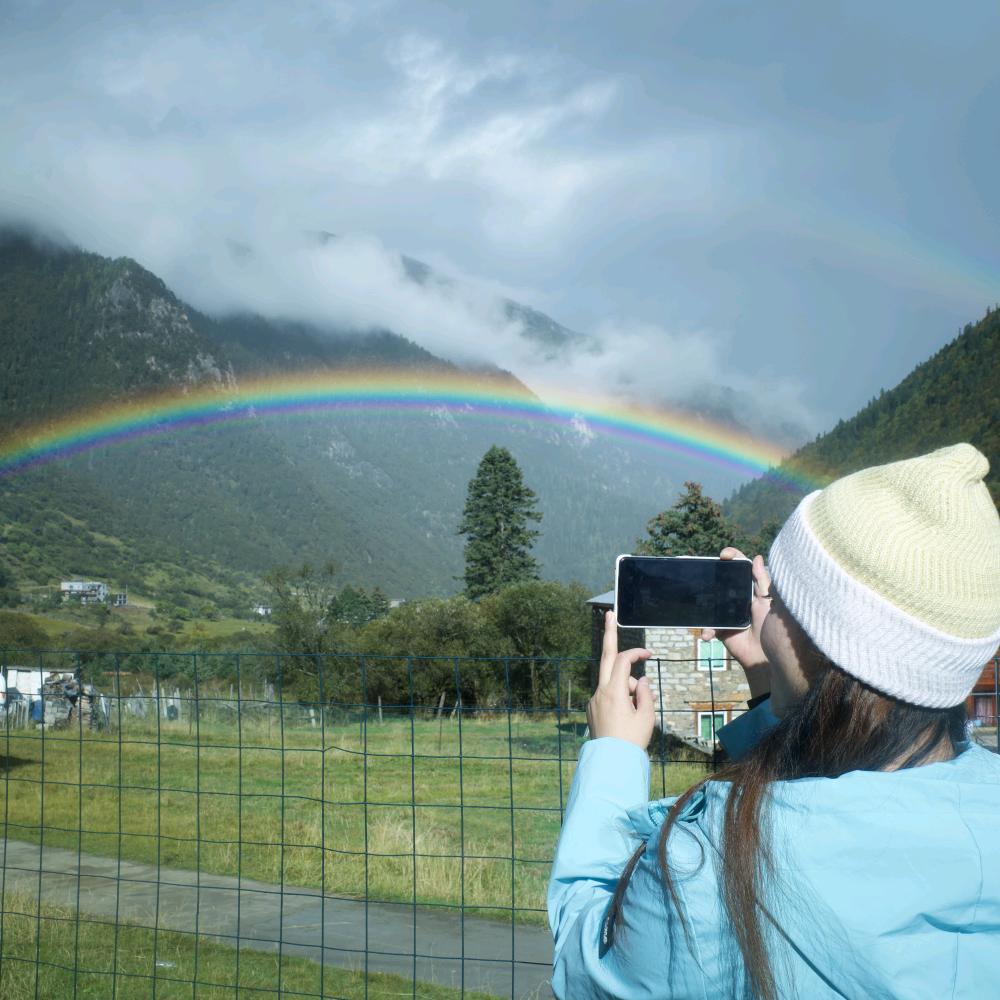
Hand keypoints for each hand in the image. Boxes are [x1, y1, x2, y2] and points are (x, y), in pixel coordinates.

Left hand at [587, 611, 654, 747]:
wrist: (611, 762)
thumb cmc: (632, 741)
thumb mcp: (646, 717)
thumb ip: (645, 693)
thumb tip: (640, 680)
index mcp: (613, 692)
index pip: (623, 661)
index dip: (636, 653)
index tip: (649, 654)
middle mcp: (600, 692)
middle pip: (605, 656)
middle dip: (608, 634)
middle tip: (609, 613)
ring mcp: (594, 699)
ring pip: (612, 681)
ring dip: (626, 687)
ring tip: (635, 714)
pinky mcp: (592, 708)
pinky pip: (608, 695)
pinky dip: (619, 697)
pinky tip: (625, 718)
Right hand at [701, 548, 771, 698]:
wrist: (769, 661)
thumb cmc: (776, 632)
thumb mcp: (773, 604)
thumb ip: (764, 582)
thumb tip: (756, 558)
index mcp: (753, 590)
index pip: (742, 568)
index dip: (733, 558)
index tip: (724, 555)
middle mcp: (739, 599)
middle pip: (722, 581)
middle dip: (709, 574)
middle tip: (697, 568)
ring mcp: (728, 614)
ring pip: (710, 602)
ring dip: (701, 603)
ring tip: (694, 602)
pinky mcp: (721, 629)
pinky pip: (708, 625)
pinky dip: (706, 630)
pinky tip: (707, 634)